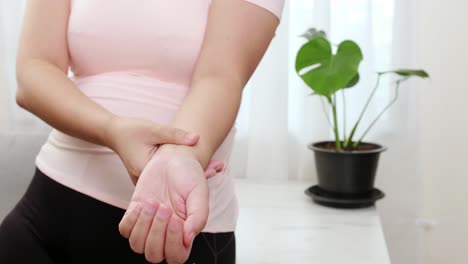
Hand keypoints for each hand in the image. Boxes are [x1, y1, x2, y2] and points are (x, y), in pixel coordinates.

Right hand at [104, 115, 221, 183]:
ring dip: (193, 174)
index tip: (214, 168)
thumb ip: (175, 134)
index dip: (196, 174)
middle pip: (177, 184)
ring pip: (176, 182)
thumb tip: (197, 138)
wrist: (115, 133)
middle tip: (220, 166)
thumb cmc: (132, 130)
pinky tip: (200, 166)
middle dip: (199, 175)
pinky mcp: (152, 179)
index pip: (175, 180)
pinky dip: (184, 172)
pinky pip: (171, 178)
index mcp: (146, 173)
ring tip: (216, 167)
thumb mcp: (154, 129)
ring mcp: (149, 184)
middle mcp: (147, 184)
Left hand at [119, 145, 209, 262]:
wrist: (173, 157)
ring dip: (144, 225)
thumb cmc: (189, 175)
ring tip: (154, 202)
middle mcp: (165, 233)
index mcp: (184, 233)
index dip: (173, 244)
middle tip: (165, 207)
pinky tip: (144, 202)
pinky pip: (125, 230)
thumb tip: (188, 238)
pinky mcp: (135, 214)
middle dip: (157, 233)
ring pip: (137, 245)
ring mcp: (148, 225)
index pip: (176, 257)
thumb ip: (199, 217)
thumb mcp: (200, 193)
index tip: (176, 219)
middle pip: (154, 255)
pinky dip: (132, 219)